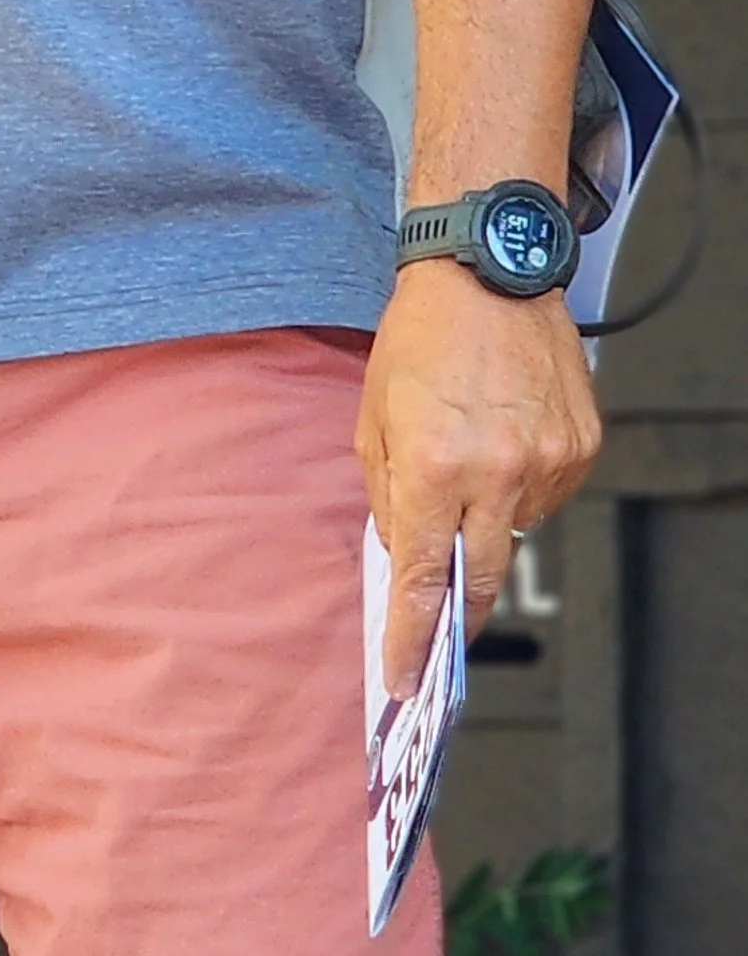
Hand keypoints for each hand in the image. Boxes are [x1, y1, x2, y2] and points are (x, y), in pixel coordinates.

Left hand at [357, 263, 599, 692]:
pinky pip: (546, 497)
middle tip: (440, 637)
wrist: (489, 274)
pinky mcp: (581, 447)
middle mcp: (497, 472)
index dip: (411, 641)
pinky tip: (501, 447)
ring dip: (486, 524)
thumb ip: (387, 500)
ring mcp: (548, 462)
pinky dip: (518, 489)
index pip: (424, 581)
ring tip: (466, 467)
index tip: (402, 681)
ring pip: (515, 533)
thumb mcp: (374, 422)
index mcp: (434, 468)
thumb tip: (403, 561)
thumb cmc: (420, 341)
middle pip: (482, 581)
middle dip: (459, 616)